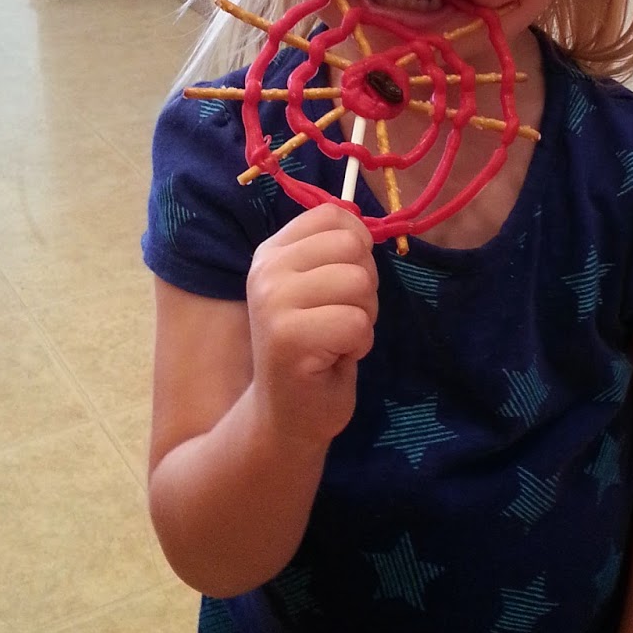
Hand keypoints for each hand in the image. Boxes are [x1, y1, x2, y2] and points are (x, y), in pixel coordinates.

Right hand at [245, 204, 377, 446]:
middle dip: (365, 287)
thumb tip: (362, 221)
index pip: (334, 216)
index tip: (341, 283)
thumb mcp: (318, 287)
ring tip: (337, 338)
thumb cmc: (314, 349)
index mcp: (272, 251)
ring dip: (364, 316)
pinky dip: (359, 344)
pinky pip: (357, 323)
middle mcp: (266, 270)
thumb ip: (334, 252)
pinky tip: (335, 358)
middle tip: (340, 318)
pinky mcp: (287, 337)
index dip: (357, 247)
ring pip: (359, 283)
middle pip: (353, 248)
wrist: (287, 416)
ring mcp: (272, 302)